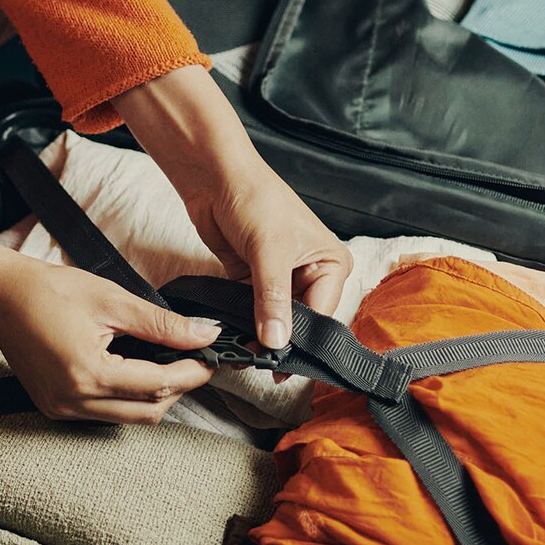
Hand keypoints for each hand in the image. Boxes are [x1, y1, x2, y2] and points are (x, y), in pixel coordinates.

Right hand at [0, 253, 218, 423]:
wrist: (1, 294)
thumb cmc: (51, 289)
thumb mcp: (112, 300)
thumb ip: (161, 324)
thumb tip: (204, 335)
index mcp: (89, 374)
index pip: (158, 385)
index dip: (191, 373)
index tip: (211, 358)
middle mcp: (74, 401)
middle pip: (147, 411)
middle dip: (177, 388)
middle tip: (194, 361)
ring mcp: (61, 408)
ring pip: (128, 416)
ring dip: (154, 396)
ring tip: (168, 364)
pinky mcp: (54, 407)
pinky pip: (104, 413)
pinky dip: (127, 397)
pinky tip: (135, 371)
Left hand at [113, 65, 353, 349]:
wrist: (213, 176)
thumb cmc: (254, 199)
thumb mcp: (269, 251)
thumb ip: (273, 299)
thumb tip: (277, 342)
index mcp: (331, 263)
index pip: (322, 314)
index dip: (302, 340)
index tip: (282, 366)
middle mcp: (311, 272)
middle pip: (300, 321)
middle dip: (281, 341)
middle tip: (263, 368)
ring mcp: (281, 277)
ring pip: (274, 319)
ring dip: (260, 336)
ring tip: (245, 357)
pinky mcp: (252, 278)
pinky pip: (251, 310)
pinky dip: (243, 324)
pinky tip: (233, 339)